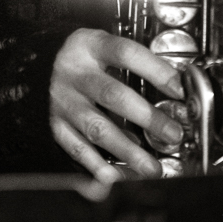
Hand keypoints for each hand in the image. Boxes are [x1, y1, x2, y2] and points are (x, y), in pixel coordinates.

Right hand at [50, 28, 184, 182]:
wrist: (43, 63)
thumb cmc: (85, 58)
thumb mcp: (104, 46)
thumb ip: (135, 63)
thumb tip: (175, 89)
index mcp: (90, 46)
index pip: (126, 53)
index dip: (155, 70)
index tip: (179, 90)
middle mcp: (75, 73)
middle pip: (113, 95)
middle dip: (148, 118)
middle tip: (172, 134)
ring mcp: (64, 101)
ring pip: (97, 128)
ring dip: (128, 151)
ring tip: (152, 167)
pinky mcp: (57, 125)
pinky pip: (78, 149)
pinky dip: (98, 165)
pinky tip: (118, 175)